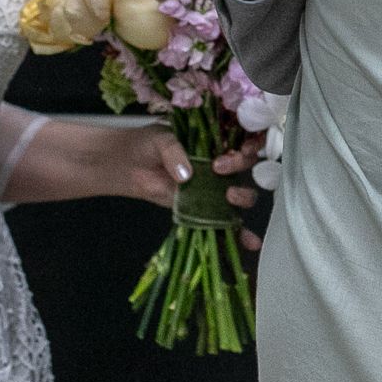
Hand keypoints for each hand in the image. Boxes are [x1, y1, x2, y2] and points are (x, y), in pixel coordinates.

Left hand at [112, 124, 263, 250]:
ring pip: (239, 194)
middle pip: (244, 168)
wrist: (131, 165)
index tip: (222, 157)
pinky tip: (250, 242)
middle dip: (238, 169)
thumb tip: (185, 174)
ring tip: (230, 197)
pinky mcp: (203, 208)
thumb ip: (174, 152)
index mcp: (214, 141)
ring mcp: (213, 187)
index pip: (238, 143)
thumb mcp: (161, 140)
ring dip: (242, 197)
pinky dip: (238, 233)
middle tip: (219, 171)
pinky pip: (223, 221)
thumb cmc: (149, 144)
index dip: (239, 150)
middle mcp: (219, 164)